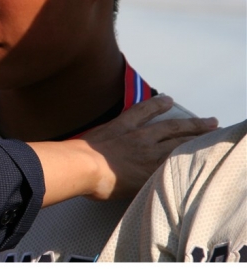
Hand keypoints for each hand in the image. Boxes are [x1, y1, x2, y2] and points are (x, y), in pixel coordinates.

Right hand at [28, 96, 217, 205]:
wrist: (79, 165)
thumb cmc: (72, 158)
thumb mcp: (74, 143)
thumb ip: (76, 146)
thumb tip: (58, 152)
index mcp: (117, 128)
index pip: (141, 112)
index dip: (156, 105)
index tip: (167, 100)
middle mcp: (135, 136)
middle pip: (168, 125)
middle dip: (188, 121)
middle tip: (206, 119)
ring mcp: (146, 151)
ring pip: (178, 140)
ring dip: (196, 134)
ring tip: (209, 128)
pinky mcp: (150, 168)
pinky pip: (174, 162)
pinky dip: (188, 158)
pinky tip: (200, 157)